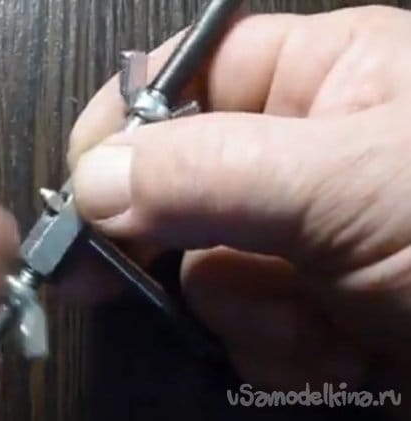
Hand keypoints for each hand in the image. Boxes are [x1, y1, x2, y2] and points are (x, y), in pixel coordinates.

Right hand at [69, 5, 410, 390]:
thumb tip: (91, 183)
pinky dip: (279, 351)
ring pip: (206, 270)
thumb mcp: (350, 184)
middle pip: (178, 181)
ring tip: (325, 322)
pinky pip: (243, 328)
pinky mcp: (308, 312)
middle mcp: (301, 154)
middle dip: (170, 236)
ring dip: (251, 308)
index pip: (186, 74)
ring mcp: (300, 240)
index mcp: (321, 79)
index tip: (79, 180)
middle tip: (106, 274)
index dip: (125, 120)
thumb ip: (209, 173)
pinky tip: (341, 356)